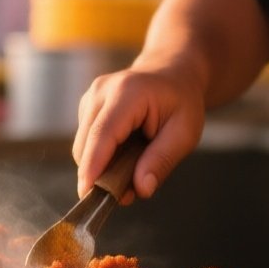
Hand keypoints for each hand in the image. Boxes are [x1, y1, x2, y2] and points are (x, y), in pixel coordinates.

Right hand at [72, 63, 206, 203]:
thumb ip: (163, 160)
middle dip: (100, 175)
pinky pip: (86, 142)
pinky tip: (124, 154)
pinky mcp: (86, 106)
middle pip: (86, 144)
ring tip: (132, 170)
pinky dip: (101, 156)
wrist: (172, 73)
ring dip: (101, 167)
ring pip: (83, 146)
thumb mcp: (185, 132)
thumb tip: (141, 189)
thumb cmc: (182, 101)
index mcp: (128, 93)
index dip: (93, 166)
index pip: (102, 134)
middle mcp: (102, 91)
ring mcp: (91, 97)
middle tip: (128, 193)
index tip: (87, 194)